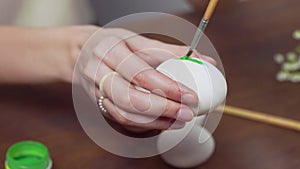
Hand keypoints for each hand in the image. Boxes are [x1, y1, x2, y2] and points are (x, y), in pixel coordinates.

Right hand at [80, 28, 215, 130]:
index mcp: (111, 51)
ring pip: (125, 115)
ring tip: (179, 121)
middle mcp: (100, 72)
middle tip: (187, 113)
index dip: (168, 87)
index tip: (190, 96)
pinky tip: (163, 122)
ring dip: (156, 122)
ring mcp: (97, 91)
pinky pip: (121, 120)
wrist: (82, 52)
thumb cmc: (113, 44)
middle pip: (131, 99)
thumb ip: (169, 51)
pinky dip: (144, 124)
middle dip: (164, 110)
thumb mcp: (137, 40)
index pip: (141, 73)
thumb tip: (203, 59)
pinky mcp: (99, 104)